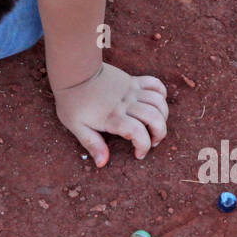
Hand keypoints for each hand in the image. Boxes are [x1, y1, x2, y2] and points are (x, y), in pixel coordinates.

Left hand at [53, 63, 168, 165]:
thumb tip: (102, 163)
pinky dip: (162, 94)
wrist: (75, 73)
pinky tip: (157, 105)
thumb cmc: (73, 102)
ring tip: (156, 126)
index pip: (138, 133)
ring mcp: (131, 90)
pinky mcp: (133, 80)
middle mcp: (126, 103)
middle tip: (152, 142)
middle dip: (160, 134)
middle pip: (155, 118)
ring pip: (159, 102)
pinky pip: (155, 84)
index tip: (138, 154)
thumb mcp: (77, 127)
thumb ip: (92, 144)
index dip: (143, 146)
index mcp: (113, 117)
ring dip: (163, 116)